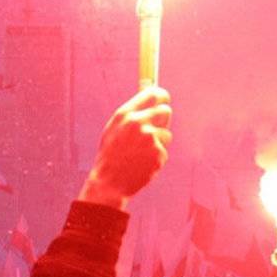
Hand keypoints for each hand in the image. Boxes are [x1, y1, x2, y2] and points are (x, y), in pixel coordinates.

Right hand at [79, 87, 171, 209]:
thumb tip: (149, 101)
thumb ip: (130, 114)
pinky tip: (143, 163)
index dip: (161, 95)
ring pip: (167, 134)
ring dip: (159, 143)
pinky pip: (164, 151)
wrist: (109, 182)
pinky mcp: (158, 153)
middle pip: (165, 111)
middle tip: (156, 128)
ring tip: (141, 153)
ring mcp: (149, 138)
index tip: (164, 98)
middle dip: (164, 119)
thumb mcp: (113, 129)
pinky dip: (156, 158)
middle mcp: (138, 123)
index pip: (152, 94)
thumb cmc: (111, 155)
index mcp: (125, 114)